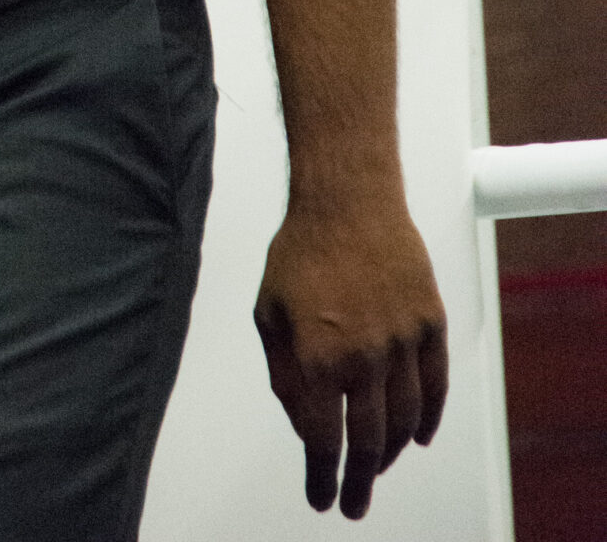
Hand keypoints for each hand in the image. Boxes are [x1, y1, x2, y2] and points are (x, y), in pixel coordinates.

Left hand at [254, 202, 447, 518]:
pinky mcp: (430, 323)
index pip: (322, 440)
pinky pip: (436, 386)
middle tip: (355, 504)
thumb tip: (305, 423)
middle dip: (359, 481)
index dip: (322, 477)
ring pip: (405, 421)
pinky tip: (419, 438)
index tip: (322, 499)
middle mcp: (363, 357)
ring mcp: (402, 341)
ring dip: (392, 453)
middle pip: (368, 443)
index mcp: (317, 357)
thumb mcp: (268, 314)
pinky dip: (429, 418)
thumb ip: (285, 375)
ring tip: (379, 468)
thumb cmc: (301, 251)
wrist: (346, 199)